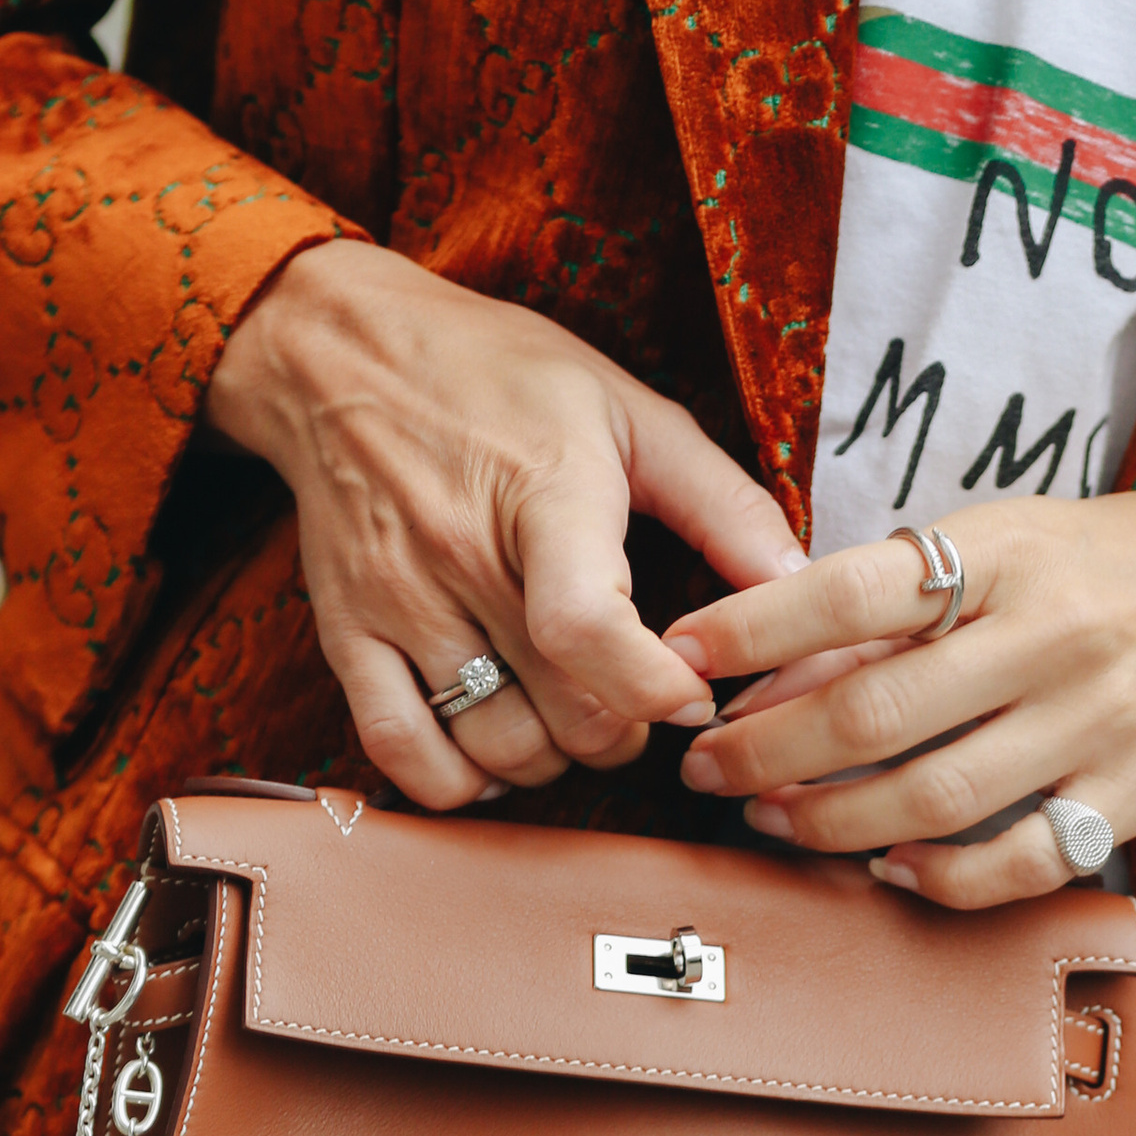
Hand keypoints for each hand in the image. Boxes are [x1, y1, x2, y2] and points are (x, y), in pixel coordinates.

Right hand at [202, 242, 806, 804]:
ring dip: (554, 758)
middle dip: (624, 730)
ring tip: (569, 714)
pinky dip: (458, 780)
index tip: (693, 695)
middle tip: (636, 696)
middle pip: (563, 712)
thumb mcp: (626, 409)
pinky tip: (491, 750)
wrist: (338, 354)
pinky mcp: (347, 634)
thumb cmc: (497, 376)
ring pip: (496, 746)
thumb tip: (798, 582)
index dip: (654, 689)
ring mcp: (398, 602)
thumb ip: (720, 501)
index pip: (587, 629)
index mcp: (544, 495)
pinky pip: (401, 751)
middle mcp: (462, 555)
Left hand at [661, 494, 1135, 902]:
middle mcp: (1050, 634)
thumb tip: (770, 671)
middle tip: (708, 768)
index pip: (855, 589)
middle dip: (768, 749)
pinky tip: (888, 868)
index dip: (754, 627)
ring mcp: (1096, 719)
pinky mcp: (1134, 791)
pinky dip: (941, 877)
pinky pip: (1021, 860)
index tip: (684, 653)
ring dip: (833, 821)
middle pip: (876, 711)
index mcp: (1007, 552)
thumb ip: (900, 603)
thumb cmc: (1110, 566)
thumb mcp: (1008, 542)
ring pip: (934, 796)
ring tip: (775, 819)